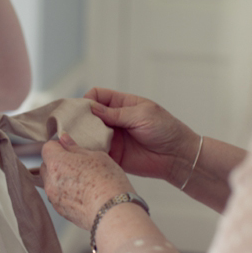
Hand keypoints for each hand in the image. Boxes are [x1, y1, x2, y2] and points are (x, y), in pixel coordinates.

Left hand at [40, 133, 134, 229]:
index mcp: (56, 162)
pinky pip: (57, 196)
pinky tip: (82, 193)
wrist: (112, 213)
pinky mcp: (60, 210)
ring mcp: (54, 197)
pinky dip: (65, 192)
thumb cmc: (107, 183)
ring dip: (60, 178)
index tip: (69, 148)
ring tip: (82, 180)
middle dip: (57, 162)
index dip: (58, 146)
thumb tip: (65, 140)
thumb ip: (76, 147)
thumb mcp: (97, 157)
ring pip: (51, 182)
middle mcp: (50, 180)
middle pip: (46, 165)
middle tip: (77, 164)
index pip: (47, 147)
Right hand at [84, 88, 199, 185]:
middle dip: (81, 119)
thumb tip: (91, 108)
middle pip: (88, 115)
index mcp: (122, 104)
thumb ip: (116, 113)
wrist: (177, 156)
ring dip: (83, 135)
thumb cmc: (166, 130)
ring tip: (79, 139)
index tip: (84, 109)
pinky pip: (96, 151)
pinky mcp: (112, 154)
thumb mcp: (142, 115)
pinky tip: (86, 152)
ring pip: (89, 133)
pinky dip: (89, 151)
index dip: (88, 100)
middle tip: (74, 125)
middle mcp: (113, 119)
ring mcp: (112, 137)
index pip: (97, 96)